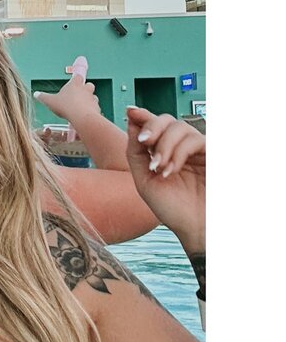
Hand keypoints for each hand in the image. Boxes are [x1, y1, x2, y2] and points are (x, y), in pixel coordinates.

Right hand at [34, 74, 100, 125]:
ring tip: (80, 108)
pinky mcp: (97, 108)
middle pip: (88, 85)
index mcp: (75, 84)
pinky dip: (91, 111)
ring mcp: (92, 98)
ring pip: (93, 97)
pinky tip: (85, 116)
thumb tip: (36, 94)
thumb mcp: (50, 101)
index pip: (77, 77)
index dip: (76, 79)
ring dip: (88, 101)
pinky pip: (95, 108)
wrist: (81, 117)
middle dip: (85, 89)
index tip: (74, 81)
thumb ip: (43, 97)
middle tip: (77, 96)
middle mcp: (85, 89)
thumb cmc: (66, 106)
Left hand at [125, 107, 204, 251]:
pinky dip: (178, 152)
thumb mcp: (144, 180)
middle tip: (144, 142)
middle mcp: (181, 148)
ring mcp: (198, 151)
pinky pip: (193, 139)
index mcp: (165, 152)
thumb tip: (131, 121)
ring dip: (164, 145)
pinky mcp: (212, 154)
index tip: (130, 111)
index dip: (143, 116)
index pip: (155, 126)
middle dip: (152, 127)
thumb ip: (135, 152)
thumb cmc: (172, 209)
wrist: (195, 229)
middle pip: (167, 120)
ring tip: (159, 168)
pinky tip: (171, 169)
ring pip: (179, 127)